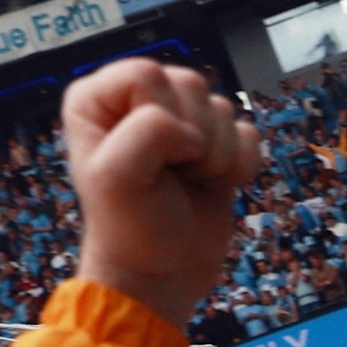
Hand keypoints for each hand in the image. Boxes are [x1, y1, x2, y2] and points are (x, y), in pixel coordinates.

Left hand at [63, 56, 261, 328]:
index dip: (160, 116)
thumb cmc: (131, 228)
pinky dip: (240, 164)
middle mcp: (137, 101)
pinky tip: (214, 184)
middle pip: (190, 83)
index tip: (154, 159)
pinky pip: (247, 131)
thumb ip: (148, 133)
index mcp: (98, 99)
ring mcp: (179, 121)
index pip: (146, 73)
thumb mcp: (116, 176)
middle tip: (174, 173)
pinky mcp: (215, 144)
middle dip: (193, 135)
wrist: (163, 273)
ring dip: (216, 154)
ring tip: (190, 181)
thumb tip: (192, 134)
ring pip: (222, 106)